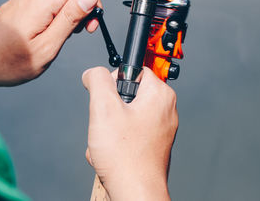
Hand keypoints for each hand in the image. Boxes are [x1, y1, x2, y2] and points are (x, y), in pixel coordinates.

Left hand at [0, 0, 100, 94]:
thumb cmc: (9, 60)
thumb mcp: (47, 46)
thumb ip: (70, 19)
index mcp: (43, 1)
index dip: (93, 7)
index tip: (88, 29)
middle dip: (82, 13)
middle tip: (75, 36)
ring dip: (68, 17)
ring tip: (57, 39)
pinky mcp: (24, 2)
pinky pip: (50, 3)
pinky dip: (56, 17)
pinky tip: (47, 35)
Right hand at [82, 67, 177, 200]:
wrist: (136, 193)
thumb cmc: (125, 156)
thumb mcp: (104, 107)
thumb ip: (98, 80)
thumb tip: (94, 73)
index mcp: (160, 94)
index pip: (133, 71)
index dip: (114, 82)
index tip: (108, 100)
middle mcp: (166, 109)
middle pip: (128, 94)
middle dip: (109, 110)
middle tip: (108, 125)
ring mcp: (161, 127)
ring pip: (125, 115)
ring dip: (110, 127)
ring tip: (110, 142)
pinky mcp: (155, 143)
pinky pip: (130, 132)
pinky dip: (118, 140)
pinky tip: (114, 153)